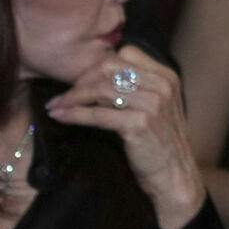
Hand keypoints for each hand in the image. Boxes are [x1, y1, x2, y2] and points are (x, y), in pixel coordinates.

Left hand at [46, 44, 205, 228]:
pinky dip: (75, 115)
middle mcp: (162, 85)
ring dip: (72, 98)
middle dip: (80, 81)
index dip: (97, 67)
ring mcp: (152, 103)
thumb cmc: (157, 144)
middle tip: (61, 98)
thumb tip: (95, 79)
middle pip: (109, 68)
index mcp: (166, 76)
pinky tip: (61, 117)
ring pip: (100, 90)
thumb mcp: (153, 108)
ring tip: (54, 108)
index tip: (79, 84)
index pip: (126, 54)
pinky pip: (98, 114)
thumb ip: (136, 89)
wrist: (173, 175)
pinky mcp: (140, 123)